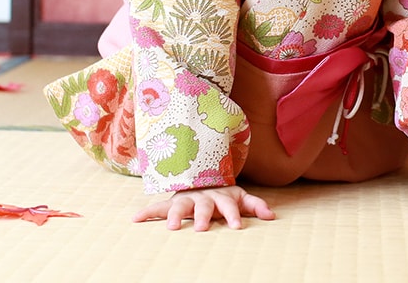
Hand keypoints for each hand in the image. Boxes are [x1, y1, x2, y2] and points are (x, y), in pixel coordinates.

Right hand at [132, 185, 275, 231]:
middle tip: (201, 229)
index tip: (236, 227)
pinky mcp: (171, 203)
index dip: (232, 215)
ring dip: (175, 215)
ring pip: (180, 205)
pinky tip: (136, 219)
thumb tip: (271, 216)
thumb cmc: (222, 194)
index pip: (228, 205)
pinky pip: (158, 206)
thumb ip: (255, 205)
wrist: (200, 177)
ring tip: (171, 227)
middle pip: (203, 206)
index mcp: (220, 196)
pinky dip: (147, 212)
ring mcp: (186, 199)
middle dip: (202, 217)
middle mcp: (203, 197)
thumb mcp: (240, 197)